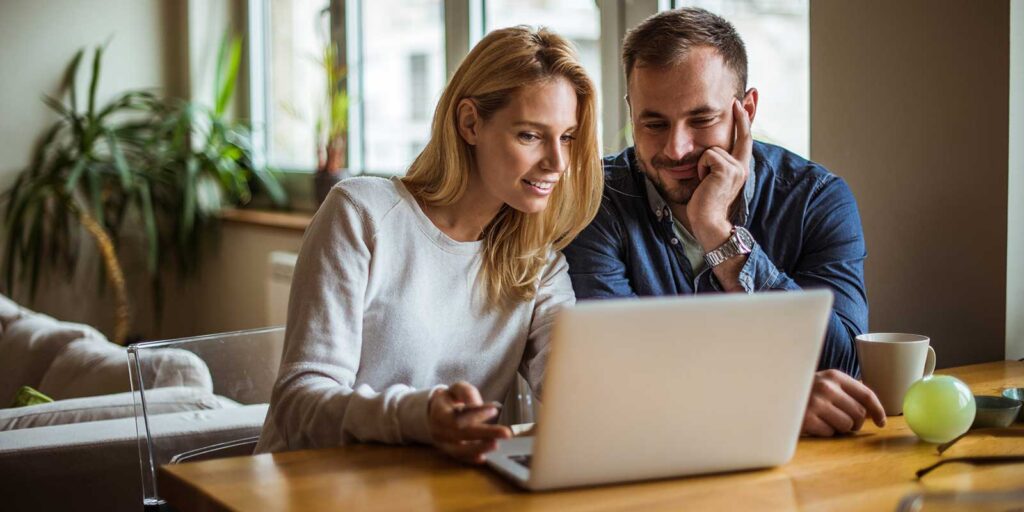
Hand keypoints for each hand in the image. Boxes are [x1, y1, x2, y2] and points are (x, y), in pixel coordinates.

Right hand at [428, 381, 510, 463]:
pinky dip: (471, 459)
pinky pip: (460, 458)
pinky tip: (484, 458)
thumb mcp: (456, 389)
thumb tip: (478, 405)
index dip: (476, 414)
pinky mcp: (449, 452)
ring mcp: (443, 444)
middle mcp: (439, 431)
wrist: (435, 414)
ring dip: (479, 448)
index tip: (494, 409)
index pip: (457, 416)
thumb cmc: (450, 400)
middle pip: (462, 434)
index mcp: (439, 413)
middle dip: (484, 433)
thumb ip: (466, 393)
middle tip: (506, 433)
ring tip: (496, 444)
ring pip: (459, 450)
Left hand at [687, 99, 752, 249]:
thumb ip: (713, 164)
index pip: (745, 140)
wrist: (709, 223)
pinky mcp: (727, 169)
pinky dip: (700, 168)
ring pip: (712, 149)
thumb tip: (707, 151)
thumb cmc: (704, 205)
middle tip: (737, 98)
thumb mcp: (709, 180)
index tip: (743, 102)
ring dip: (702, 164)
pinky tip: (703, 182)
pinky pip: (707, 155)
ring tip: (704, 181)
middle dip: (741, 115)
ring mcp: (737, 167)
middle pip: (740, 135)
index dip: (745, 121)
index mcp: (739, 169)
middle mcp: (742, 166)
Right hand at [802, 369, 886, 436]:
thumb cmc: (804, 391)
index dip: (877, 410)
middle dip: (855, 422)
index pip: (866, 394)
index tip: (881, 422)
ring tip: (826, 421)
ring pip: (847, 425)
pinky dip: (825, 432)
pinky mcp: (807, 419)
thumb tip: (872, 409)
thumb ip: (846, 391)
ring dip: (840, 428)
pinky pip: (830, 433)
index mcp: (834, 376)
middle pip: (859, 414)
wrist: (772, 393)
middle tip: (843, 421)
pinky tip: (814, 423)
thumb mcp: (824, 383)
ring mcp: (816, 403)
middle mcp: (827, 387)